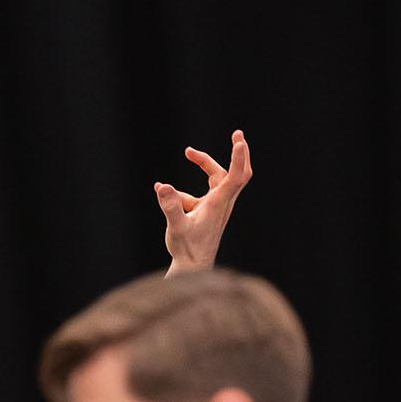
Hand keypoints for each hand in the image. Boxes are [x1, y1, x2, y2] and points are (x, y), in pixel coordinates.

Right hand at [157, 130, 251, 272]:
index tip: (238, 140)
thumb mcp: (176, 227)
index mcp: (218, 204)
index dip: (238, 158)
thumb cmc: (187, 249)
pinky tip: (161, 190)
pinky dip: (183, 190)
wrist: (192, 268)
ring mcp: (215, 207)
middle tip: (237, 134)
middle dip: (238, 154)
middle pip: (236, 173)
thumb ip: (170, 206)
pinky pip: (200, 194)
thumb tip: (162, 186)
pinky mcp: (207, 211)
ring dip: (205, 164)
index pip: (235, 176)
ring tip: (188, 152)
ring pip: (217, 179)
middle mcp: (221, 203)